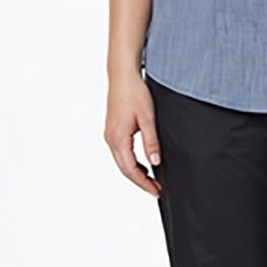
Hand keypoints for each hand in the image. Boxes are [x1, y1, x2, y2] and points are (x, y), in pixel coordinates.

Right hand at [105, 70, 162, 197]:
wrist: (122, 75)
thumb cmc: (134, 93)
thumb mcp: (148, 118)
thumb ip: (151, 142)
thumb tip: (155, 163)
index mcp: (118, 139)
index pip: (131, 170)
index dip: (144, 183)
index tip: (156, 191)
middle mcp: (110, 139)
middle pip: (125, 169)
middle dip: (141, 181)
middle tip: (156, 189)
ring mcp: (110, 135)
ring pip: (122, 162)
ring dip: (136, 172)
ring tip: (152, 179)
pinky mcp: (112, 130)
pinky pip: (121, 153)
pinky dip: (131, 162)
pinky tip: (143, 164)